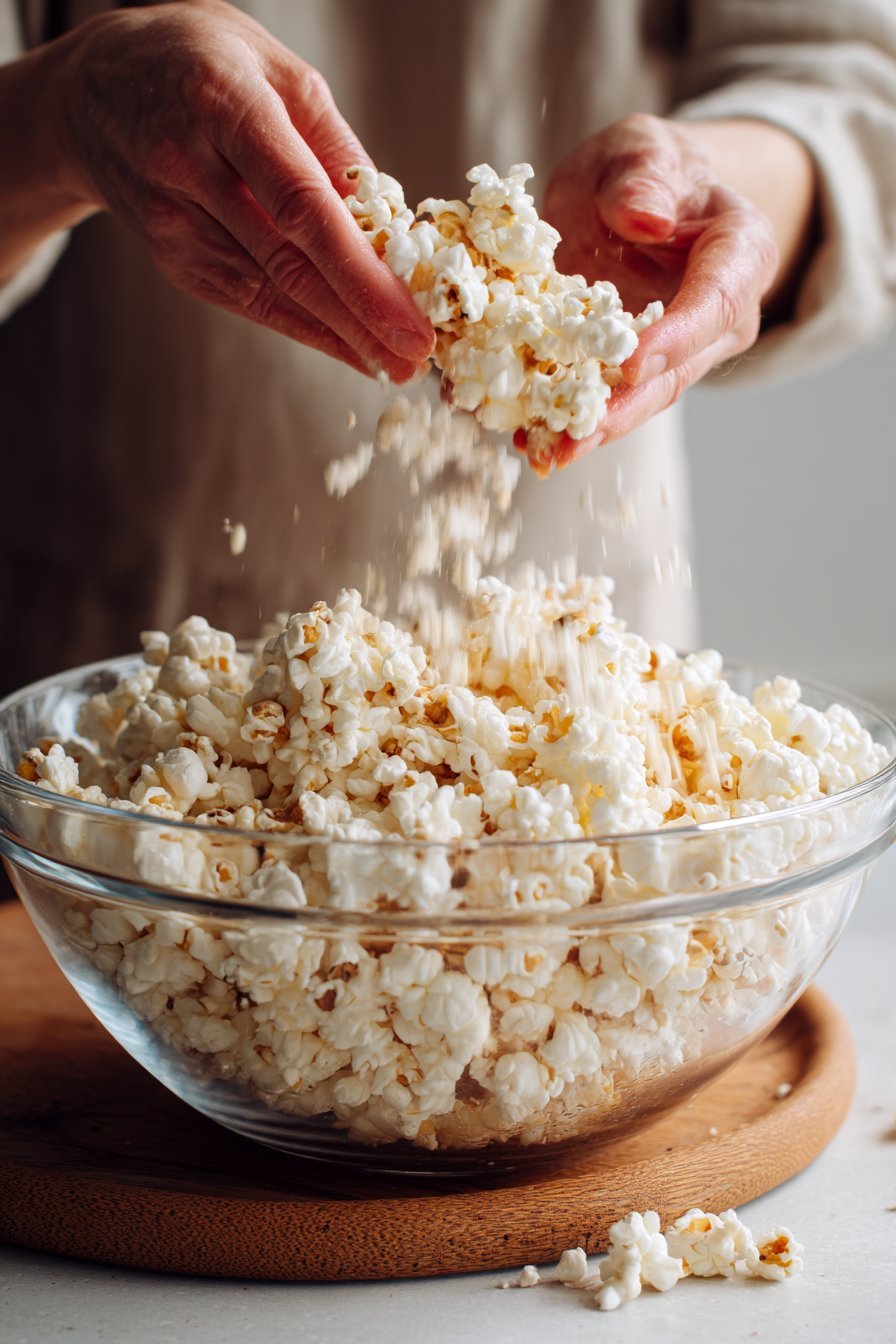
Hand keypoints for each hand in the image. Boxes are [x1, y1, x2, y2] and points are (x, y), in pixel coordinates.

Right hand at [53, 0, 433, 377]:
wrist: (93, 90)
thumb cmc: (201, 64)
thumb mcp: (276, 69)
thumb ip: (333, 144)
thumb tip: (391, 222)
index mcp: (223, 104)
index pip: (300, 203)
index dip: (358, 270)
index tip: (407, 316)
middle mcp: (187, 164)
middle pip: (286, 261)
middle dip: (359, 319)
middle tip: (414, 359)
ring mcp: (172, 219)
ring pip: (268, 292)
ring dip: (339, 336)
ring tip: (395, 364)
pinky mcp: (172, 256)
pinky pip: (246, 300)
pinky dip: (303, 328)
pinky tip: (348, 350)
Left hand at [542, 114, 779, 461]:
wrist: (639, 196)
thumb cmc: (645, 170)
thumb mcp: (641, 149)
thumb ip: (642, 175)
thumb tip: (645, 214)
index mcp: (739, 251)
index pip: (718, 300)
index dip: (677, 336)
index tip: (633, 365)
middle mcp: (720, 315)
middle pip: (680, 370)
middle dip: (629, 407)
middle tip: (582, 434)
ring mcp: (680, 351)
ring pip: (643, 398)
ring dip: (594, 428)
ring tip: (549, 448)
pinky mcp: (638, 371)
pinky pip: (609, 399)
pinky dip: (568, 418)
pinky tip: (532, 435)